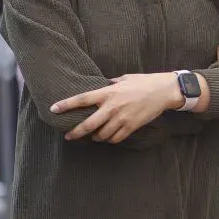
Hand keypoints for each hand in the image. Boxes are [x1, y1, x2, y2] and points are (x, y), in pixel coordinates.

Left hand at [53, 72, 181, 142]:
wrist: (164, 91)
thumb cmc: (144, 82)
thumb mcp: (125, 78)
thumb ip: (111, 84)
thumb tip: (103, 86)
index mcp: (108, 93)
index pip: (82, 100)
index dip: (66, 105)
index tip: (54, 109)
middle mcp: (112, 107)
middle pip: (88, 124)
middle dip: (76, 132)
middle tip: (69, 136)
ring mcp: (122, 118)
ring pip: (102, 135)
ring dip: (96, 137)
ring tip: (95, 136)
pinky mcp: (131, 126)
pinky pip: (116, 139)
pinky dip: (111, 139)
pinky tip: (110, 137)